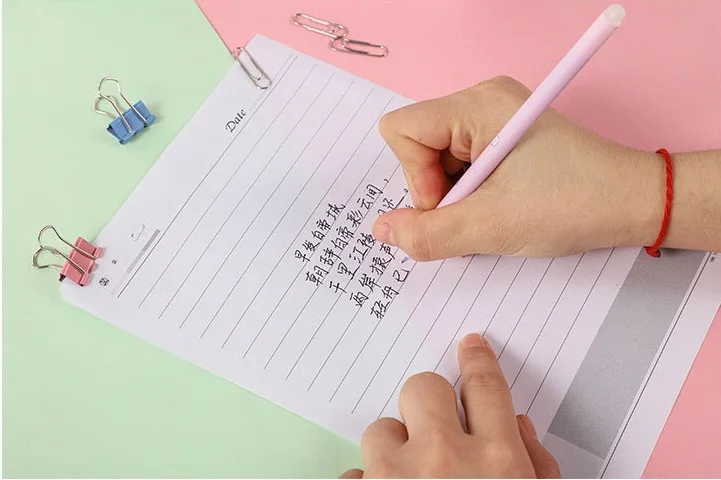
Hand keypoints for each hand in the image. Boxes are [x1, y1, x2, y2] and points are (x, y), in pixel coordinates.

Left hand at [340, 333, 559, 478]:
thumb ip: (534, 466)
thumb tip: (517, 428)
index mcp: (496, 462)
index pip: (486, 387)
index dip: (478, 361)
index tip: (471, 347)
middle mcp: (444, 460)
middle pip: (424, 387)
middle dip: (428, 404)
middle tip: (433, 430)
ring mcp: (395, 476)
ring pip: (382, 429)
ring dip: (395, 451)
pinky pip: (355, 472)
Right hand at [371, 76, 665, 259]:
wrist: (631, 203)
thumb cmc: (573, 204)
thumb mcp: (492, 226)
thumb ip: (427, 233)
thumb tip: (381, 229)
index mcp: (478, 104)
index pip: (401, 129)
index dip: (414, 175)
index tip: (450, 203)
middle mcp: (481, 101)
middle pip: (417, 144)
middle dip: (435, 189)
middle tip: (475, 211)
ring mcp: (492, 117)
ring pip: (435, 158)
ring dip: (453, 195)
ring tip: (491, 211)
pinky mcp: (501, 136)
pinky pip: (458, 163)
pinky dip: (467, 192)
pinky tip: (496, 205)